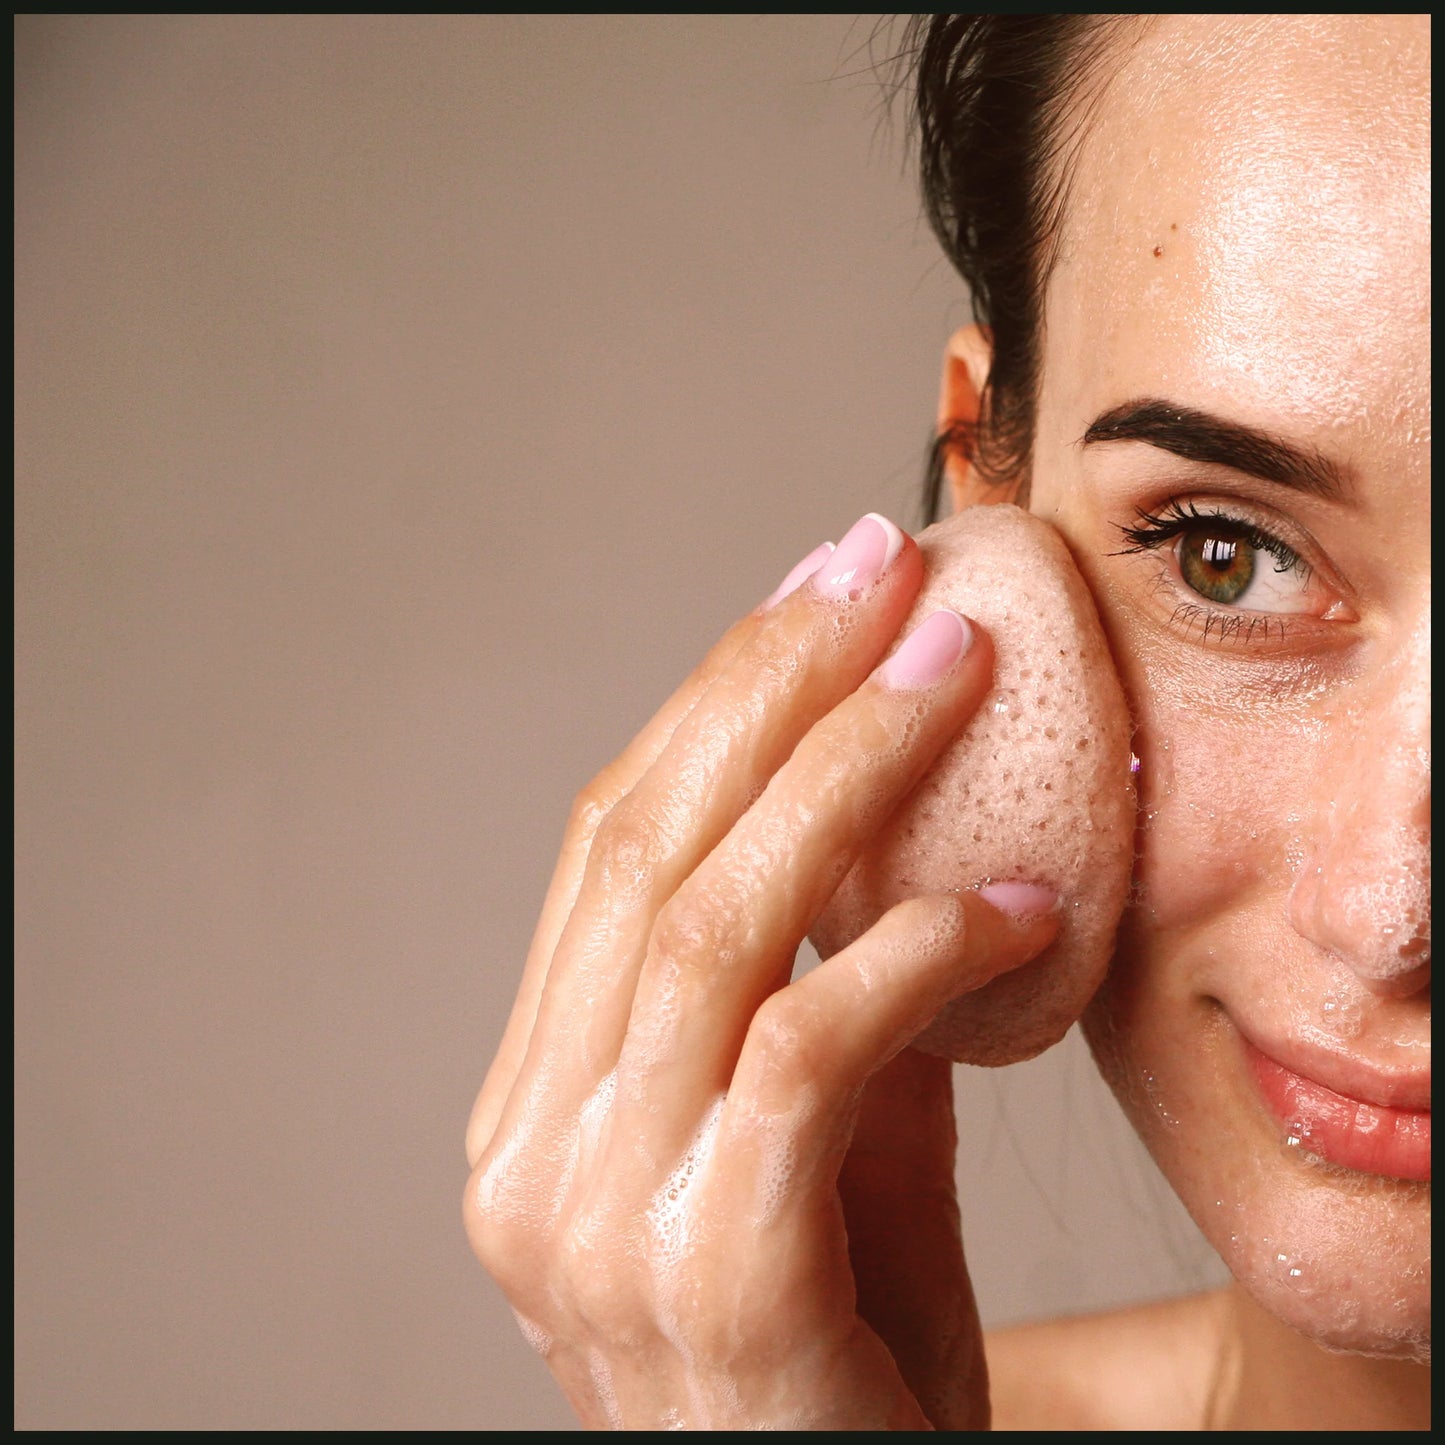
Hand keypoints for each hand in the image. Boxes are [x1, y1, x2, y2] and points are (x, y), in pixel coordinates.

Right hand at [463, 515, 1059, 1428]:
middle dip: (768, 685)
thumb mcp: (810, 1152)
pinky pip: (810, 1047)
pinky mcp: (711, 1269)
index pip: (605, 847)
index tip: (810, 594)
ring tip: (950, 670)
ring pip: (714, 921)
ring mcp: (599, 1214)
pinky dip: (917, 952)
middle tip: (873, 570)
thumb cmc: (830, 1352)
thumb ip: (816, 1004)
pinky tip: (1017, 906)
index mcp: (532, 1107)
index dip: (709, 700)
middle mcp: (531, 1151)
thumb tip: (884, 841)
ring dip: (845, 769)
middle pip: (643, 848)